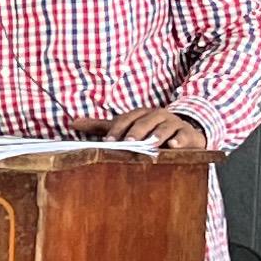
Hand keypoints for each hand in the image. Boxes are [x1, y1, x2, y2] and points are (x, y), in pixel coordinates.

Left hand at [73, 107, 208, 150]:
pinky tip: (174, 146)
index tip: (108, 142)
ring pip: (165, 127)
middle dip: (136, 131)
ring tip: (150, 144)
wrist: (183, 131)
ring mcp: (174, 124)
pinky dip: (179, 140)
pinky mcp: (188, 134)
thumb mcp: (126, 128)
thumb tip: (73, 123)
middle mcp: (157, 115)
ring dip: (157, 135)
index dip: (117, 129)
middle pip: (145, 121)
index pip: (127, 118)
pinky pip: (184, 136)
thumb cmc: (149, 131)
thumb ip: (102, 126)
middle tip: (128, 142)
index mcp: (140, 114)